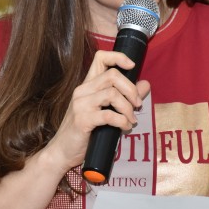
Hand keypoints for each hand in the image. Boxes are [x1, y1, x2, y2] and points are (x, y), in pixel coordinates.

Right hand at [44, 50, 149, 172]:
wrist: (62, 152)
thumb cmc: (84, 131)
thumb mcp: (105, 111)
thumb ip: (125, 96)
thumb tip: (146, 84)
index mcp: (87, 85)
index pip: (100, 58)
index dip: (118, 57)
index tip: (132, 66)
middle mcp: (82, 91)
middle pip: (112, 75)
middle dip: (131, 90)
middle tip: (138, 104)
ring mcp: (80, 105)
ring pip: (112, 94)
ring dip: (128, 108)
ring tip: (131, 120)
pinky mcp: (82, 120)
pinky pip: (109, 115)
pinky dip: (122, 121)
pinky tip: (124, 127)